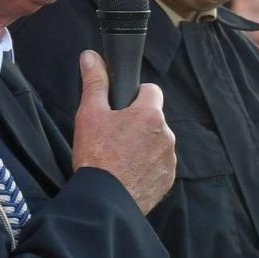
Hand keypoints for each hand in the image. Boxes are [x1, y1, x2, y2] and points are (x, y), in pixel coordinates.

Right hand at [71, 51, 175, 213]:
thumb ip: (94, 82)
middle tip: (113, 136)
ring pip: (157, 142)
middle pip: (153, 118)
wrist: (105, 200)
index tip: (121, 108)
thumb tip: (91, 56)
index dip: (135, 96)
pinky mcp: (167, 179)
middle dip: (137, 123)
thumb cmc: (96, 156)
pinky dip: (146, 166)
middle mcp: (166, 134)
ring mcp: (169, 158)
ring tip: (119, 157)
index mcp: (150, 114)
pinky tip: (127, 172)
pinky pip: (159, 164)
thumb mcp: (89, 114)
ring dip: (143, 145)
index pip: (151, 91)